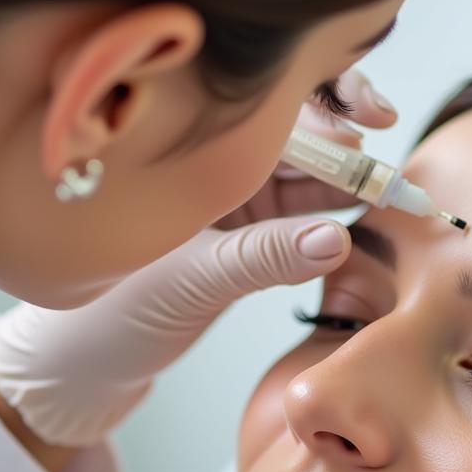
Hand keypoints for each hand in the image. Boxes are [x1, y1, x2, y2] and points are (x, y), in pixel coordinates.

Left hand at [0, 71, 394, 449]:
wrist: (80, 366)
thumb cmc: (105, 317)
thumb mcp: (187, 281)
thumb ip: (261, 257)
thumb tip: (334, 239)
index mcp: (180, 149)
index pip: (264, 107)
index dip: (323, 104)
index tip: (369, 119)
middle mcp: (207, 164)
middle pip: (292, 132)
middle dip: (346, 141)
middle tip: (389, 163)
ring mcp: (227, 198)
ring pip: (303, 173)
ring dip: (347, 180)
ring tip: (391, 192)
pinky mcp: (242, 236)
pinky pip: (299, 215)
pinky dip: (331, 215)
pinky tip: (363, 214)